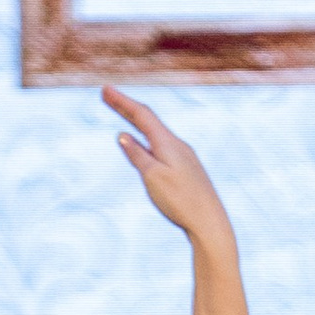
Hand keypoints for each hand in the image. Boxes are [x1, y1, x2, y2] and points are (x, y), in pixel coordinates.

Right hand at [103, 87, 232, 246]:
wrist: (210, 224)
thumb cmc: (181, 201)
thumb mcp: (153, 177)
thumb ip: (137, 154)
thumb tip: (123, 135)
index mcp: (168, 143)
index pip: (142, 115)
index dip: (122, 102)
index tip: (105, 89)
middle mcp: (178, 145)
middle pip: (149, 120)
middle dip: (126, 108)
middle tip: (108, 95)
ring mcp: (185, 157)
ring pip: (157, 133)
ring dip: (138, 121)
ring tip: (123, 111)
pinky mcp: (188, 170)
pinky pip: (164, 145)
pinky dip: (148, 137)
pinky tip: (146, 143)